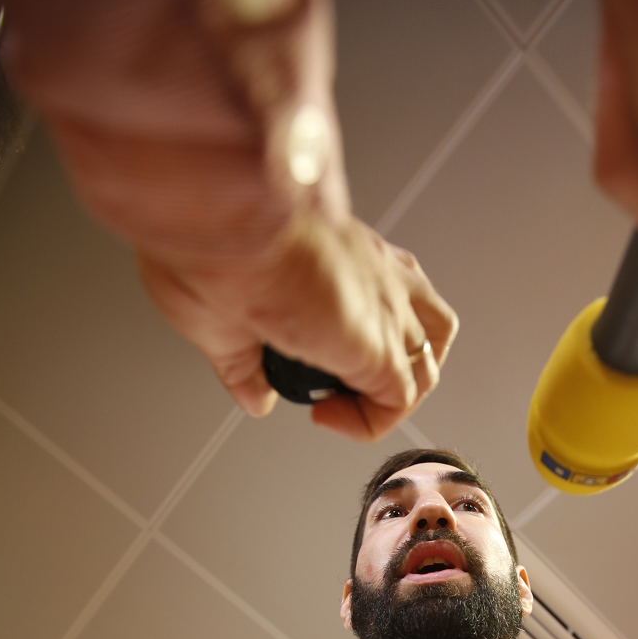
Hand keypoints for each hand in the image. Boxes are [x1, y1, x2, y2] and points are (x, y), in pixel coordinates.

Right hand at [139, 212, 457, 435]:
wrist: (222, 217)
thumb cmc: (212, 241)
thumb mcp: (221, 311)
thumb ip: (244, 361)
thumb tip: (254, 395)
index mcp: (347, 253)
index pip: (389, 294)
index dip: (365, 334)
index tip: (314, 356)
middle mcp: (378, 275)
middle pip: (425, 329)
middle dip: (395, 369)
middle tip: (345, 388)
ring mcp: (386, 308)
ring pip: (424, 364)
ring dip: (387, 399)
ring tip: (338, 408)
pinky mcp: (380, 346)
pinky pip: (400, 400)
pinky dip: (370, 421)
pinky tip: (327, 415)